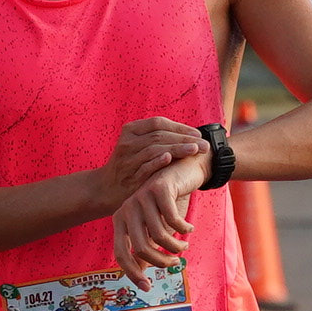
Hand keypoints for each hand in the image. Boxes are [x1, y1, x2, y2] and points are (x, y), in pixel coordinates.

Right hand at [95, 116, 210, 215]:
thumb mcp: (138, 146)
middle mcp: (127, 141)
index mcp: (131, 129)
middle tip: (205, 145)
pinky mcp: (128, 176)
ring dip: (177, 149)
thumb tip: (190, 134)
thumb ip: (158, 138)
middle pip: (159, 135)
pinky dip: (156, 162)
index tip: (198, 134)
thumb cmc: (130, 165)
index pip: (158, 122)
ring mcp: (127, 158)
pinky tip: (170, 158)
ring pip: (154, 149)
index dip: (179, 127)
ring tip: (195, 150)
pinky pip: (144, 166)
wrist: (106, 188)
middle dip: (184, 139)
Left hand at [108, 155, 207, 277]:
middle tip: (176, 262)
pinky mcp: (158, 189)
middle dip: (161, 261)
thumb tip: (140, 275)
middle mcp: (127, 209)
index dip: (132, 273)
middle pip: (141, 248)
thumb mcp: (155, 228)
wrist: (183, 171)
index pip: (121, 253)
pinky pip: (172, 220)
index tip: (147, 288)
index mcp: (121, 220)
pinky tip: (189, 227)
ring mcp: (141, 197)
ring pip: (159, 235)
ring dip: (176, 245)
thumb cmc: (168, 204)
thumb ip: (146, 248)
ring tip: (184, 244)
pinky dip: (184, 228)